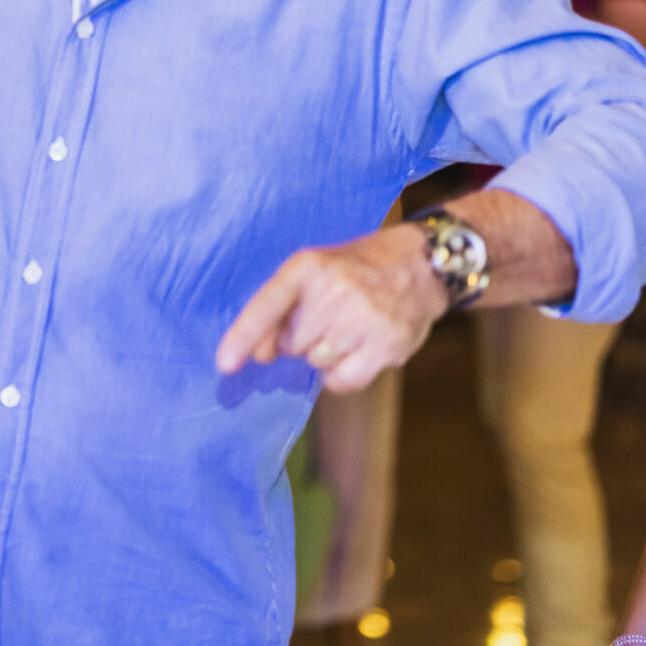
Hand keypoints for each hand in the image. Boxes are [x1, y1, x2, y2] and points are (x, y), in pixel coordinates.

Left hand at [215, 223, 448, 392]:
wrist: (420, 264)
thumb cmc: (354, 270)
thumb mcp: (312, 271)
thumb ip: (279, 308)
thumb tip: (259, 355)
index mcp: (309, 266)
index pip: (267, 305)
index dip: (243, 336)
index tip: (225, 364)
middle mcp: (336, 290)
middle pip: (291, 345)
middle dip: (302, 339)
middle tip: (327, 317)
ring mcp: (364, 319)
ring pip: (316, 363)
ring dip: (325, 354)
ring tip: (348, 326)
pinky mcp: (388, 345)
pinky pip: (342, 381)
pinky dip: (342, 375)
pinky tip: (358, 349)